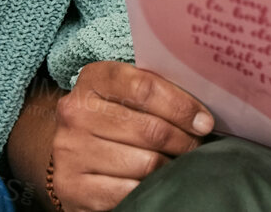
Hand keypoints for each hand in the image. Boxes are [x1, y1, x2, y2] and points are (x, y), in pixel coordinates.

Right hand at [46, 62, 212, 211]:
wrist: (66, 152)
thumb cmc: (110, 116)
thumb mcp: (124, 92)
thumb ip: (157, 91)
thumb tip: (201, 113)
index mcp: (94, 79)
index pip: (145, 88)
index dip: (181, 106)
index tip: (204, 121)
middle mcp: (77, 113)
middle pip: (150, 129)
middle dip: (183, 140)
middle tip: (197, 145)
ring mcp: (72, 151)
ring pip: (144, 163)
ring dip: (170, 165)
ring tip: (178, 162)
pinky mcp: (73, 187)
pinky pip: (128, 192)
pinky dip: (149, 188)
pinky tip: (155, 181)